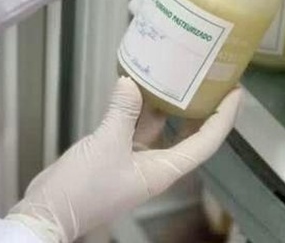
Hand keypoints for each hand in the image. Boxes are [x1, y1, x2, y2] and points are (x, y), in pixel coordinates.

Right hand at [6, 78, 240, 242]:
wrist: (49, 210)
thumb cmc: (85, 189)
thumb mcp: (106, 145)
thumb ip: (122, 112)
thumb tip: (130, 82)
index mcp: (163, 170)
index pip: (205, 141)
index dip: (223, 117)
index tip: (234, 92)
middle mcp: (154, 165)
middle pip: (186, 133)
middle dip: (199, 107)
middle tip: (206, 79)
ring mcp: (133, 160)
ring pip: (157, 127)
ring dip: (163, 103)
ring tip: (172, 74)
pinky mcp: (113, 155)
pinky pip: (132, 127)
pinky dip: (133, 108)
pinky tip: (131, 88)